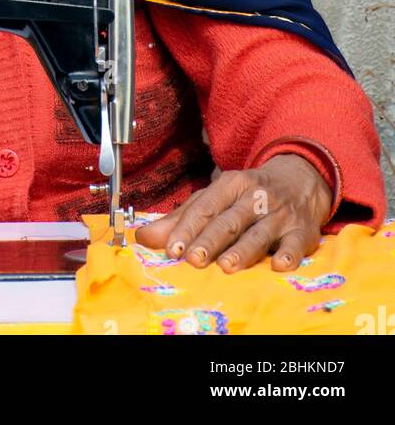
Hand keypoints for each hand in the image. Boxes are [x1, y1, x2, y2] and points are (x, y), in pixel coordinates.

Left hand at [134, 154, 332, 272]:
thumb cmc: (248, 194)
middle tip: (193, 260)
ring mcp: (280, 213)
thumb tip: (144, 237)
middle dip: (210, 240)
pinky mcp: (302, 231)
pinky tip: (279, 265)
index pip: (205, 206)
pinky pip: (295, 243)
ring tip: (227, 267)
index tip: (172, 249)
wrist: (300, 180)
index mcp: (231, 184)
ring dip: (243, 250)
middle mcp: (255, 196)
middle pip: (229, 220)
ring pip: (259, 233)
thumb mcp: (216, 197)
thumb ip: (181, 218)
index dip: (188, 228)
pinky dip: (288, 254)